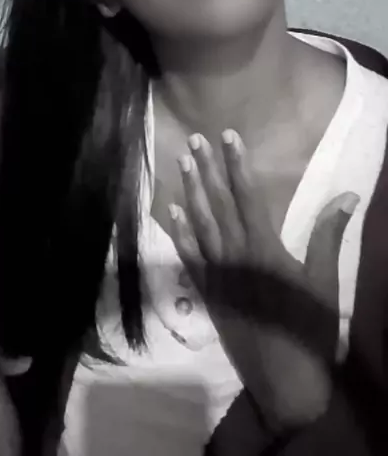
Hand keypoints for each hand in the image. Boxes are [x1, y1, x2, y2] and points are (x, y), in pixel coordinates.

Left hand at [169, 131, 358, 433]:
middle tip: (194, 139)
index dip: (237, 164)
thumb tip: (347, 196)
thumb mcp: (325, 280)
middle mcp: (236, 255)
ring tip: (181, 162)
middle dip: (207, 170)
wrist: (285, 381)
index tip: (228, 137)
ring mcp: (217, 275)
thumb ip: (328, 236)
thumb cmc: (310, 328)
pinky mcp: (208, 293)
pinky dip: (179, 233)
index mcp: (266, 248)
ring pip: (200, 225)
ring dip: (190, 192)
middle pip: (218, 204)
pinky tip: (171, 212)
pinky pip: (189, 257)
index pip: (248, 196)